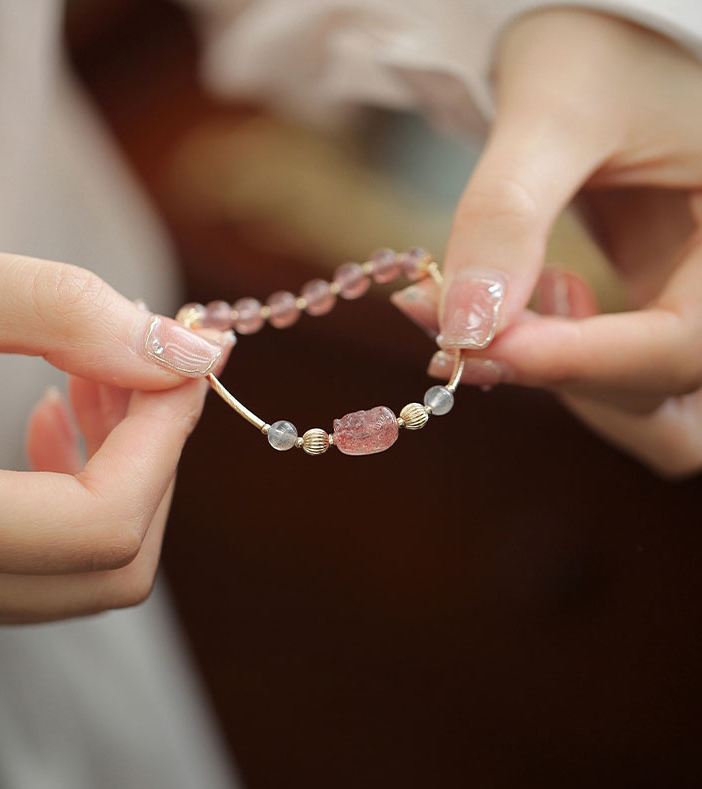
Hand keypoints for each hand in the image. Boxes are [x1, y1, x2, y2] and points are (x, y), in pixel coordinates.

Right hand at [0, 235, 230, 625]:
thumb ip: (48, 309)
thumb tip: (188, 350)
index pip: (102, 523)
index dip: (169, 434)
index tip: (191, 351)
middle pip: (110, 564)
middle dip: (155, 454)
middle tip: (143, 359)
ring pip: (80, 569)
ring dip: (122, 470)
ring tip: (94, 377)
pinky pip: (36, 562)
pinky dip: (76, 489)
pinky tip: (47, 412)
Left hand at [392, 9, 701, 476]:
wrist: (612, 21)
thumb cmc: (607, 32)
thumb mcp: (558, 107)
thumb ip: (507, 215)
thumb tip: (460, 329)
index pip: (681, 346)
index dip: (577, 362)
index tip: (471, 347)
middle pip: (664, 395)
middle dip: (562, 383)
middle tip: (466, 340)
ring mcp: (696, 298)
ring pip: (639, 399)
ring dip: (557, 380)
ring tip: (496, 306)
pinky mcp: (663, 299)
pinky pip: (614, 369)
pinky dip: (557, 358)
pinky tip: (527, 297)